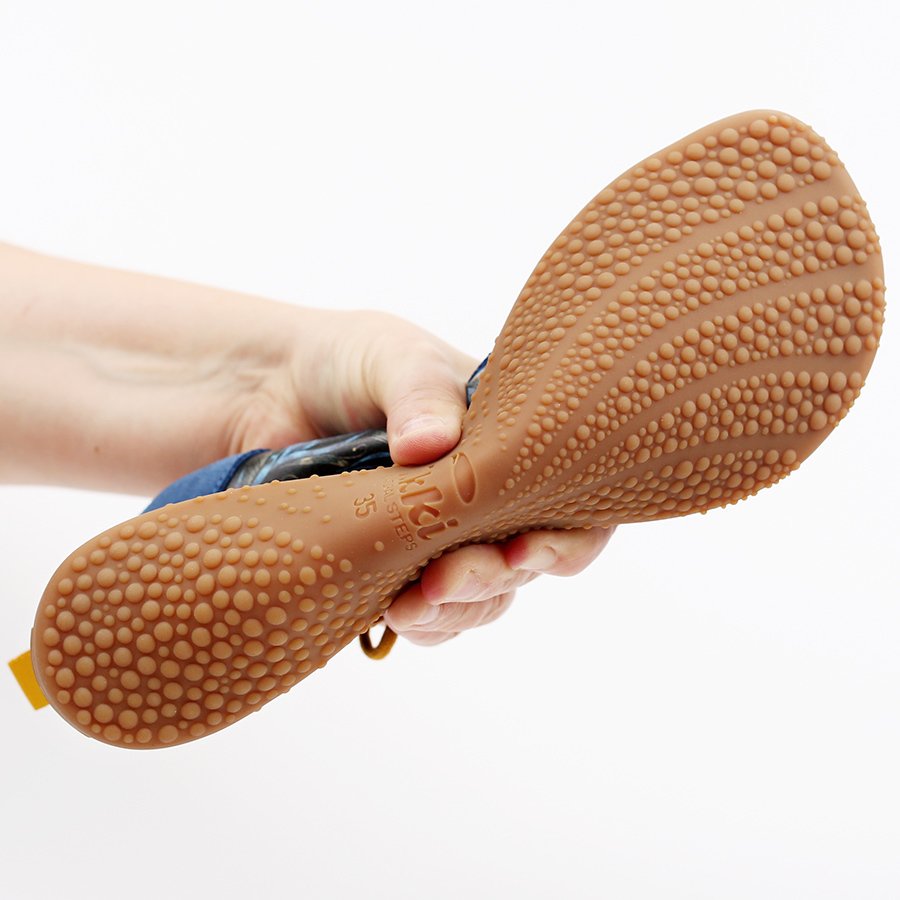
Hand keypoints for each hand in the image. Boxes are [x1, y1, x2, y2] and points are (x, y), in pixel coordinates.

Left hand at [238, 309, 615, 645]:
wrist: (265, 389)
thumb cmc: (346, 361)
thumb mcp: (391, 357)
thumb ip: (419, 395)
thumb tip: (430, 446)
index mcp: (508, 443)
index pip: (568, 498)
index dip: (565, 534)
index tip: (524, 548)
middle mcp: (486, 496)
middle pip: (525, 561)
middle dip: (494, 577)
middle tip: (447, 578)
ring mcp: (442, 536)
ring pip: (482, 597)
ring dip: (459, 610)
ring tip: (413, 605)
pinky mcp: (394, 567)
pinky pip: (430, 614)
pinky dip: (423, 623)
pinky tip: (394, 614)